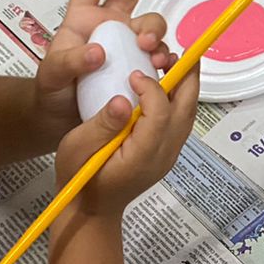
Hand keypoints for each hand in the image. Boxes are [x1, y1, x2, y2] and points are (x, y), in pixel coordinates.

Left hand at [33, 0, 173, 138]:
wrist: (62, 122)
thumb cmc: (53, 90)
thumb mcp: (51, 73)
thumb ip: (69, 61)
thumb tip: (98, 53)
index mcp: (84, 19)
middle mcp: (110, 27)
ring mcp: (129, 46)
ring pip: (150, 25)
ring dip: (153, 30)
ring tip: (147, 45)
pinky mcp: (143, 68)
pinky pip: (161, 56)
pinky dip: (166, 58)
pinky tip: (163, 64)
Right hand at [53, 65, 198, 215]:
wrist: (91, 210)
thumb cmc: (79, 180)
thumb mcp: (76, 149)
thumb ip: (100, 124)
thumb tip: (122, 100)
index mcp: (142, 155)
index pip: (160, 113)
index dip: (151, 88)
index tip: (134, 75)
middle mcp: (163, 155)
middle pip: (185, 111)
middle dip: (187, 79)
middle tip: (182, 52)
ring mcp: (168, 155)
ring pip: (187, 116)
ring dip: (186, 88)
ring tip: (175, 63)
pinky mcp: (166, 153)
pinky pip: (180, 122)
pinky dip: (178, 100)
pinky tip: (166, 85)